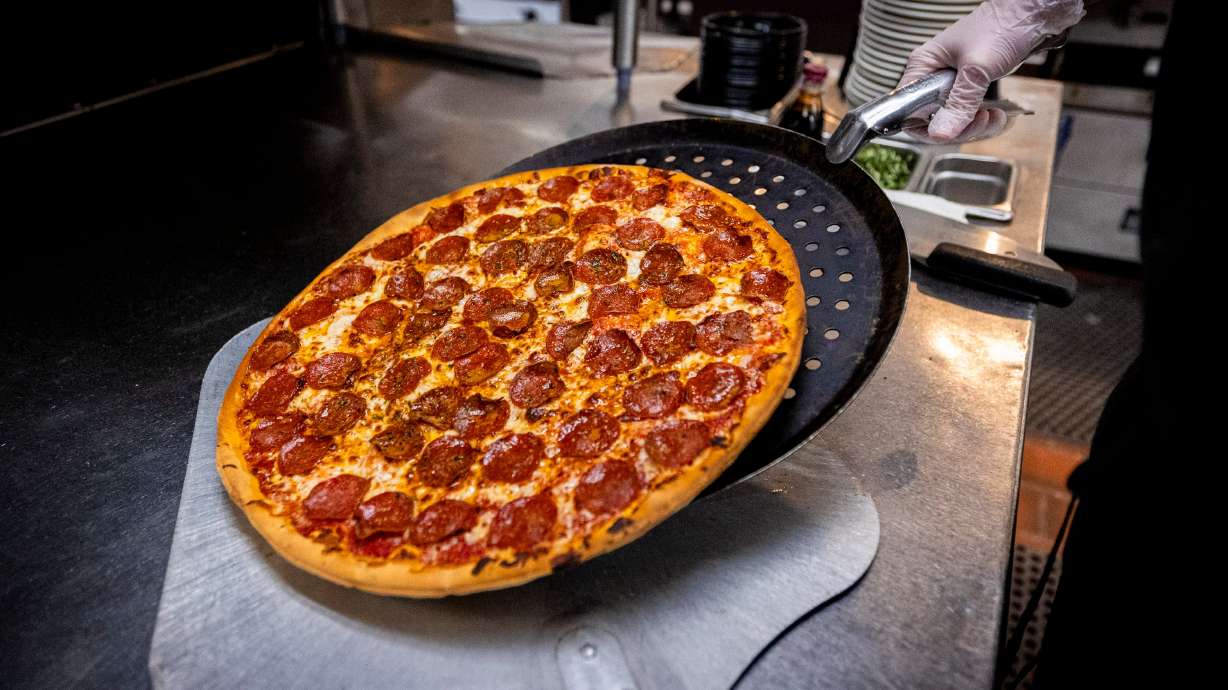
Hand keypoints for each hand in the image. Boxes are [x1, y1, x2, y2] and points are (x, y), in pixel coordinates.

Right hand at [897, 0, 1084, 142]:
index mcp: (924, 65)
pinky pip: (968, 115)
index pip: (907, 108)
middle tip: (979, 121)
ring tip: (992, 117)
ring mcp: (952, 83)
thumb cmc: (1001, 26)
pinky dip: (983, 121)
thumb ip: (959, 103)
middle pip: (931, 120)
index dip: (925, 126)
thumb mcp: (977, 69)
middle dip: (958, 127)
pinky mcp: (970, 87)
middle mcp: (933, 76)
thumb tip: (940, 134)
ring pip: (952, 121)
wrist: (1032, 16)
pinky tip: (996, 115)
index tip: (948, 131)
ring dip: (975, 126)